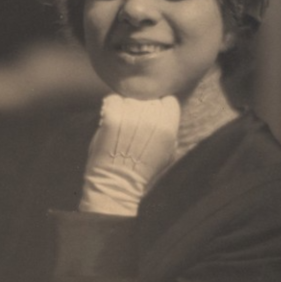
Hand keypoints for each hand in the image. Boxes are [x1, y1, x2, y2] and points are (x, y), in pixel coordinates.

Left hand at [79, 94, 179, 215]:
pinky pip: (112, 100)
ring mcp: (131, 115)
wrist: (117, 182)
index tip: (152, 118)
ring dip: (125, 109)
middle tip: (133, 127)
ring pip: (130, 99)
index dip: (160, 108)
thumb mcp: (168, 153)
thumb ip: (170, 131)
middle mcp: (152, 117)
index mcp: (169, 125)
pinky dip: (110, 108)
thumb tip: (168, 114)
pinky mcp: (112, 116)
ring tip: (121, 129)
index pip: (168, 100)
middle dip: (141, 110)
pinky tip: (111, 124)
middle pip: (148, 99)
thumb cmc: (143, 170)